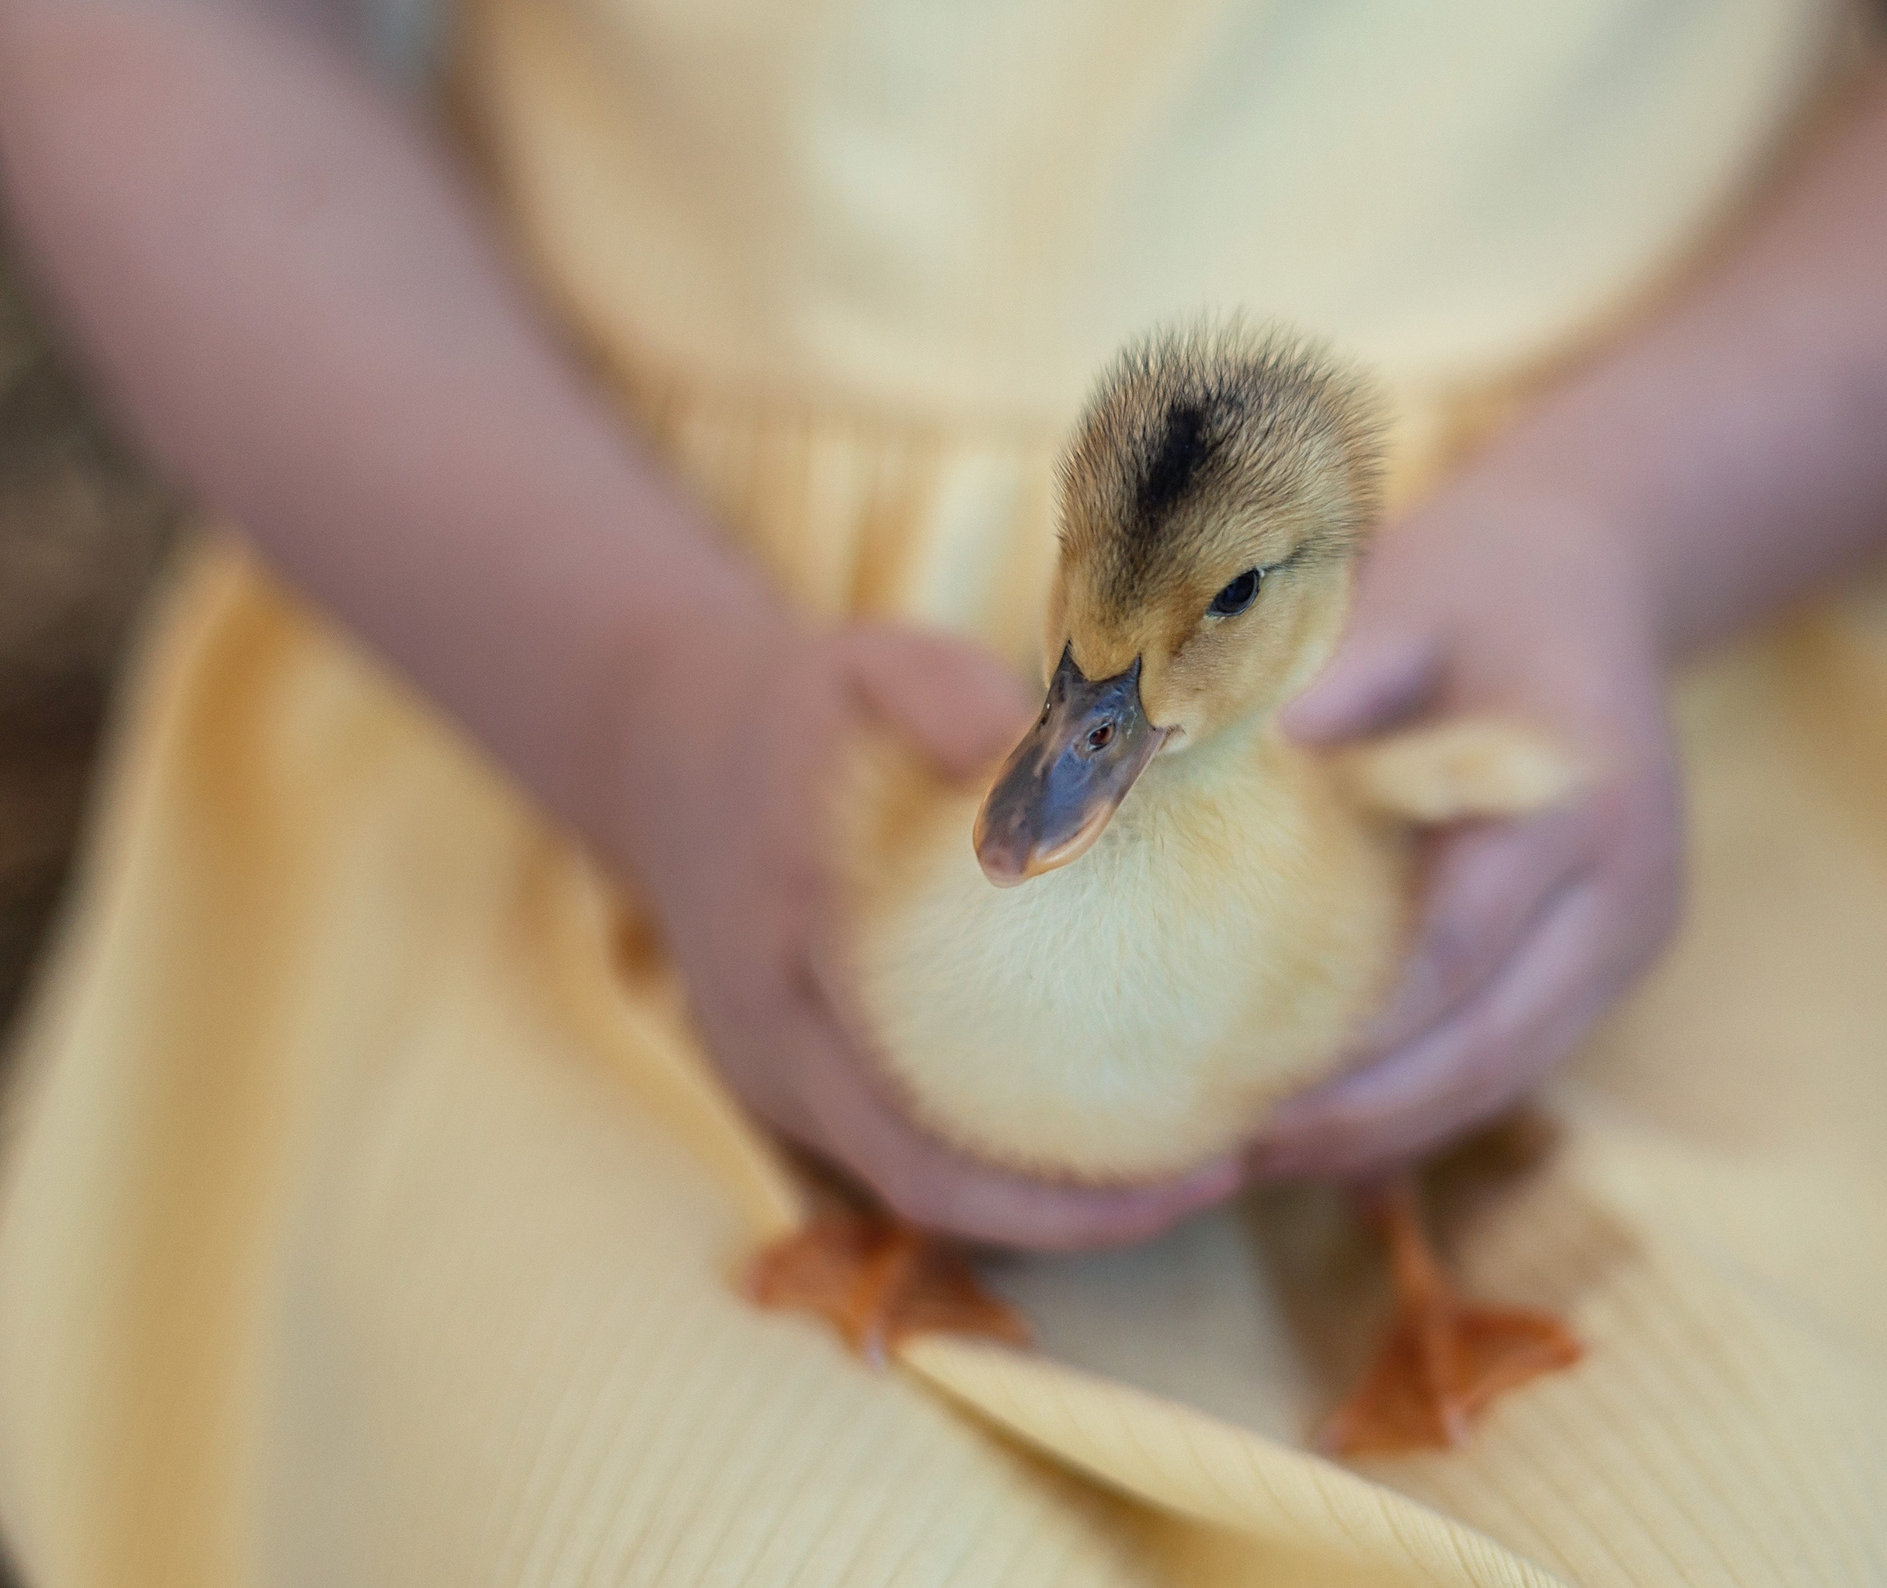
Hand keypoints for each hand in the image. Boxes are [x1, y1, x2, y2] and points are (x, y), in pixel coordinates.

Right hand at [610, 609, 1243, 1248]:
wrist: (664, 749)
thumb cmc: (803, 711)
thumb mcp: (882, 668)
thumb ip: (969, 706)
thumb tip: (1104, 768)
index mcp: (798, 933)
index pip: (927, 1097)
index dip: (1062, 1164)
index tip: (1203, 1144)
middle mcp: (772, 1033)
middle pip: (926, 1186)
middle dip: (1078, 1218)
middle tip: (1222, 1176)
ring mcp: (768, 1076)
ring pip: (915, 1188)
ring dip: (1046, 1203)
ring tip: (1186, 1168)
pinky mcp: (782, 1087)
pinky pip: (898, 1151)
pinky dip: (1000, 1161)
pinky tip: (1102, 1128)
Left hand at [1246, 451, 1685, 1180]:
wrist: (1590, 574)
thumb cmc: (1467, 587)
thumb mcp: (1395, 601)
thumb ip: (1330, 677)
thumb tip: (1223, 755)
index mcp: (1578, 794)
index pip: (1454, 946)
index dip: (1349, 1027)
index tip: (1237, 1072)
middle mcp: (1628, 884)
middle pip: (1487, 1045)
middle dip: (1358, 1114)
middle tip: (1230, 1151)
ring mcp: (1631, 933)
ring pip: (1505, 1077)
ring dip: (1385, 1132)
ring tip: (1257, 1159)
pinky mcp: (1612, 962)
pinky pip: (1512, 1061)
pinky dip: (1420, 1104)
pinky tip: (1323, 1129)